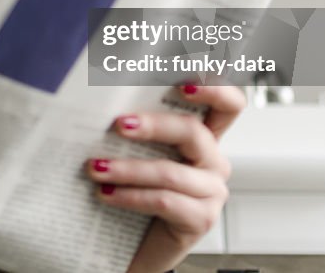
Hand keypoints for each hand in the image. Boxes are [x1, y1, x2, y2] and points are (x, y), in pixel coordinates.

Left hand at [85, 82, 245, 272]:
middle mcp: (213, 161)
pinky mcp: (201, 219)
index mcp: (203, 136)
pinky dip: (130, 196)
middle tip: (118, 124)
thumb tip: (99, 101)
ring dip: (128, 168)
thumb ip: (134, 126)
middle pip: (193, 132)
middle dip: (153, 125)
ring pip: (171, 171)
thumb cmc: (136, 188)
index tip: (183, 81)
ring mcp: (211, 191)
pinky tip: (106, 195)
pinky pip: (165, 201)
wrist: (134, 243)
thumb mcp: (137, 152)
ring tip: (96, 168)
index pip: (228, 104)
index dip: (216, 88)